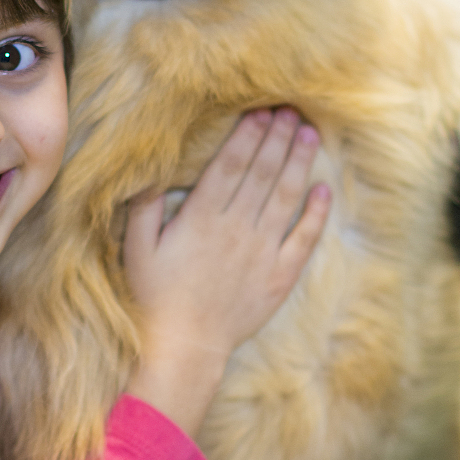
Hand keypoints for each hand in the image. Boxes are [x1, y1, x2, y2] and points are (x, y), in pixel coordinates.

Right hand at [124, 109, 328, 436]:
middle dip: (279, 138)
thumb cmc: (155, 297)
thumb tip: (149, 172)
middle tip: (292, 111)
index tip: (261, 112)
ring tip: (310, 135)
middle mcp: (237, 227)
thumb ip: (143, 208)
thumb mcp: (136, 249)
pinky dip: (316, 214)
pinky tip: (324, 191)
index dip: (249, 135)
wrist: (184, 347)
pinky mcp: (279, 276)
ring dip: (300, 163)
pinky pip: (304, 239)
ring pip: (287, 197)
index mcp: (201, 216)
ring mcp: (262, 251)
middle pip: (264, 172)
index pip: (232, 164)